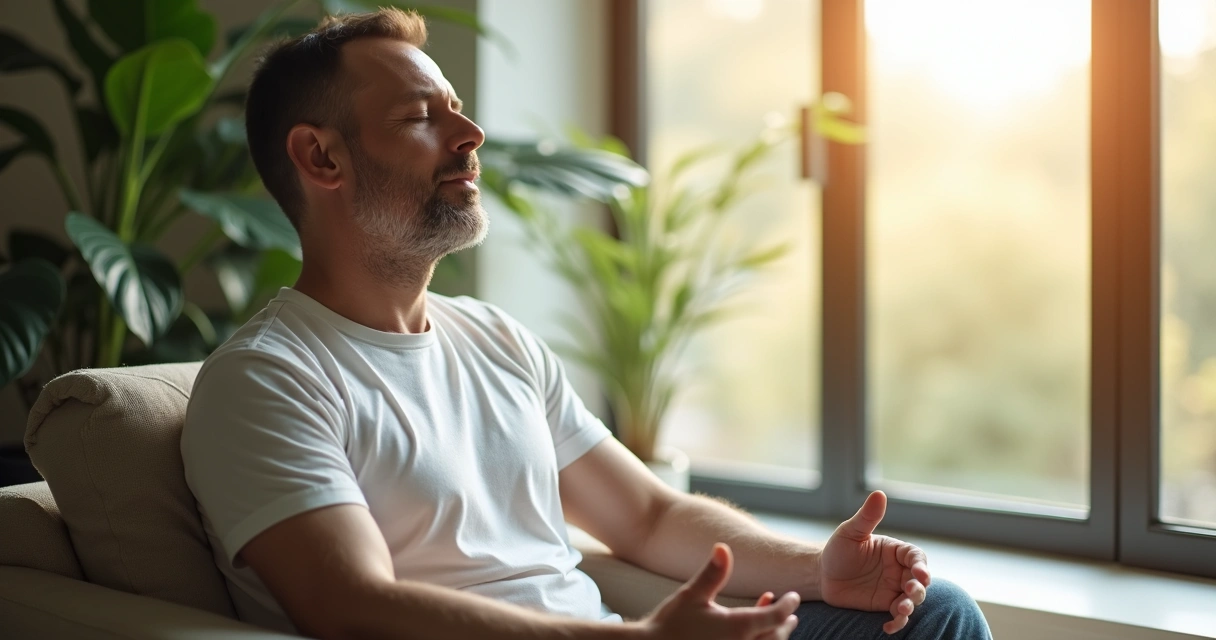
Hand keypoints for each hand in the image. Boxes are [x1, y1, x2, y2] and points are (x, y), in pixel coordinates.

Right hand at [641, 543, 799, 639]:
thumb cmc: (671, 624)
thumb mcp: (692, 594)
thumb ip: (713, 573)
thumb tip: (722, 546)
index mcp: (737, 628)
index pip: (775, 616)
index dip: (787, 606)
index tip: (793, 597)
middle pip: (775, 637)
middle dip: (784, 625)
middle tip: (791, 615)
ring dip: (773, 637)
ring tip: (776, 627)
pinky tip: (749, 634)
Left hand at [820, 491, 930, 634]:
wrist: (822, 574)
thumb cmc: (837, 549)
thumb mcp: (851, 532)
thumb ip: (867, 517)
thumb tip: (879, 494)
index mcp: (895, 550)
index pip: (916, 556)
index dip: (921, 565)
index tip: (920, 573)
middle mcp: (899, 570)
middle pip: (920, 580)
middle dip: (919, 587)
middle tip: (910, 591)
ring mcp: (893, 588)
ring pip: (912, 599)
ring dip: (911, 605)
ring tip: (902, 609)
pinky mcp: (885, 605)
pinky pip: (898, 616)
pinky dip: (898, 622)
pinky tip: (888, 626)